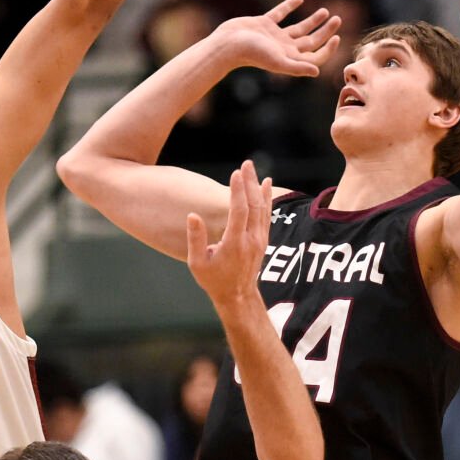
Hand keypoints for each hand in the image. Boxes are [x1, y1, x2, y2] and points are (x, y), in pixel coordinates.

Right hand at [186, 160, 271, 302]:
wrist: (237, 296)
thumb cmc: (214, 279)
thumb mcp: (198, 263)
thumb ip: (195, 239)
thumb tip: (192, 215)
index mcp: (234, 243)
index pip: (239, 211)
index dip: (238, 191)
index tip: (235, 173)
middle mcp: (251, 239)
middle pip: (254, 205)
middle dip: (250, 183)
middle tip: (245, 164)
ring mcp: (260, 239)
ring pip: (262, 208)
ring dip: (257, 187)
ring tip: (252, 168)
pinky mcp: (263, 239)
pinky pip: (267, 214)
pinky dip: (267, 197)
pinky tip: (266, 183)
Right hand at [215, 0, 342, 75]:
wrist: (227, 44)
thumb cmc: (251, 54)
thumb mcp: (277, 61)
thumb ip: (297, 67)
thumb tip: (317, 72)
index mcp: (290, 58)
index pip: (314, 56)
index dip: (327, 49)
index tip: (337, 37)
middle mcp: (284, 48)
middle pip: (310, 41)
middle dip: (325, 31)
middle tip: (337, 19)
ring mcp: (274, 36)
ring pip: (299, 28)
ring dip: (313, 21)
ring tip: (325, 11)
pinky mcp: (264, 24)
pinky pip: (280, 14)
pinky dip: (290, 6)